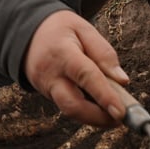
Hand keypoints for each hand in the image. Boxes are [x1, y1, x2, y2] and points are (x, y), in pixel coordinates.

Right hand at [23, 10, 130, 126]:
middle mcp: (50, 74)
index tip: (121, 112)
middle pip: (73, 105)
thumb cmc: (60, 29)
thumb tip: (122, 81)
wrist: (27, 33)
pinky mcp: (46, 95)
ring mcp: (46, 87)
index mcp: (62, 52)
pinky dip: (86, 111)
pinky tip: (99, 108)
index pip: (85, 76)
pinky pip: (68, 107)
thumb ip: (104, 53)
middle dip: (98, 118)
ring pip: (70, 111)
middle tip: (120, 119)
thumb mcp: (84, 29)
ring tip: (113, 115)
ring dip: (94, 118)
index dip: (104, 96)